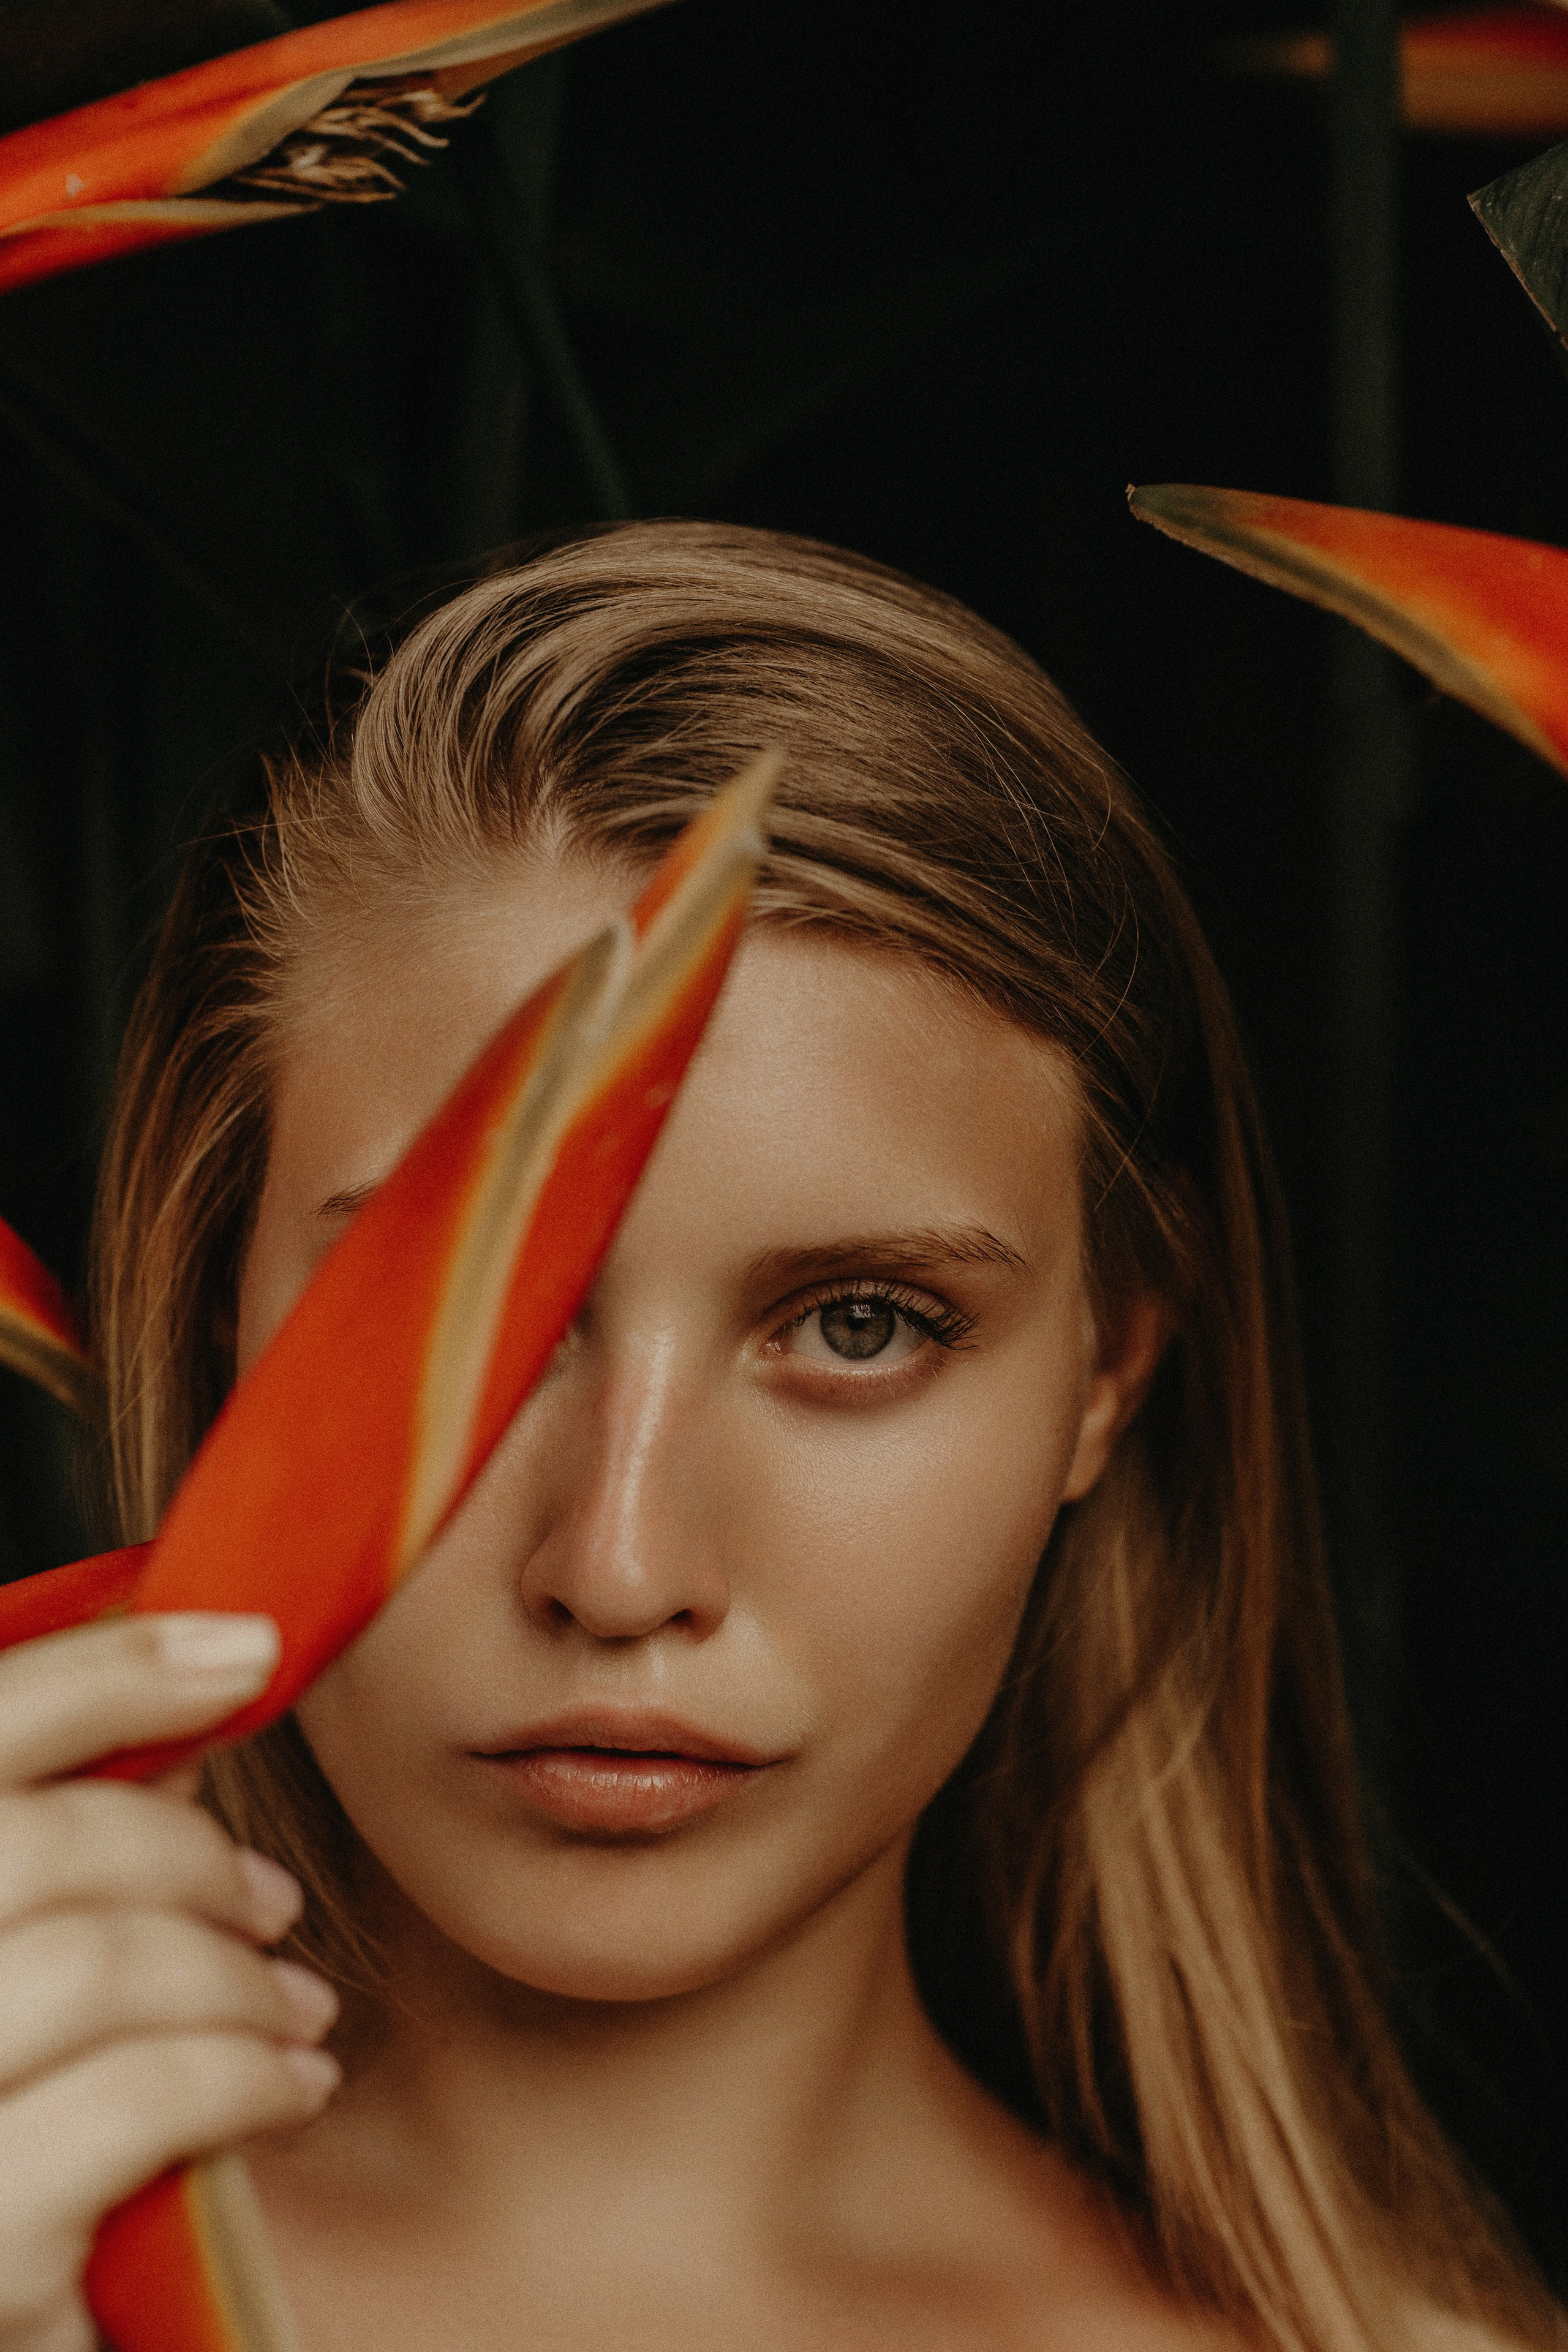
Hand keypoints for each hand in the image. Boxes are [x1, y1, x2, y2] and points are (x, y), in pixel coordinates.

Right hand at [0, 1612, 341, 2351]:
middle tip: (270, 1900)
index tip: (249, 1647)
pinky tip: (289, 2086)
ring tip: (295, 2005)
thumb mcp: (20, 1990)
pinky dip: (242, 2075)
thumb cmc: (25, 2146)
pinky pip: (134, 2102)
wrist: (40, 2333)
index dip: (107, 1672)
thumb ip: (52, 1869)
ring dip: (232, 1973)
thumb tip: (175, 1743)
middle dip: (184, 1853)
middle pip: (36, 1844)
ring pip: (94, 1964)